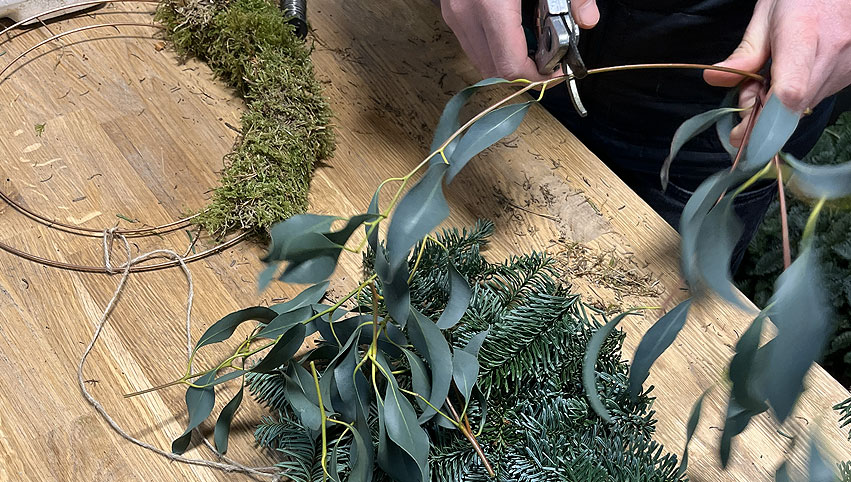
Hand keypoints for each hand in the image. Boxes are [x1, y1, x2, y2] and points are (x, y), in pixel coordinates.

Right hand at [440, 0, 599, 80]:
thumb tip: (589, 20)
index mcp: (491, 4)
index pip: (509, 65)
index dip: (537, 77)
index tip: (558, 72)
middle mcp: (466, 12)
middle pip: (493, 69)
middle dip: (524, 72)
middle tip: (551, 62)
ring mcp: (454, 11)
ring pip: (480, 58)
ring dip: (508, 60)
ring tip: (537, 45)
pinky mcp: (451, 7)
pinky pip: (472, 41)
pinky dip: (495, 45)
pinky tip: (517, 30)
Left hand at [704, 0, 850, 144]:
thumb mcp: (766, 16)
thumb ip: (744, 53)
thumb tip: (714, 78)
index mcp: (802, 35)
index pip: (789, 91)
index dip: (764, 121)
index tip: (740, 134)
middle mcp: (830, 56)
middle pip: (791, 109)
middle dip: (760, 116)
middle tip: (746, 96)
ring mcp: (844, 68)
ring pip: (802, 108)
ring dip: (776, 107)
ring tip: (768, 78)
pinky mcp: (849, 76)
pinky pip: (815, 99)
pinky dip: (794, 99)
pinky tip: (788, 78)